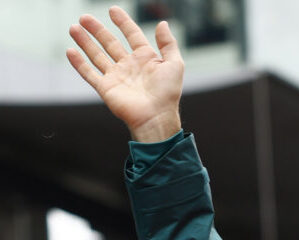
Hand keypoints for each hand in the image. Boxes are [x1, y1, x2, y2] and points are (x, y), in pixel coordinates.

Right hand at [67, 6, 183, 141]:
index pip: (132, 35)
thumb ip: (168, 43)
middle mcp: (129, 66)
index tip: (113, 10)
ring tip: (74, 28)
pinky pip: (89, 73)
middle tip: (85, 17)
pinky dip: (79, 63)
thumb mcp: (175, 64)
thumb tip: (162, 23)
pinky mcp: (106, 88)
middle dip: (97, 30)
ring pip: (97, 55)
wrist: (156, 116)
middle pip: (110, 43)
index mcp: (146, 59)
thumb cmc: (168, 93)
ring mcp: (116, 77)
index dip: (123, 22)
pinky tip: (70, 51)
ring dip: (85, 42)